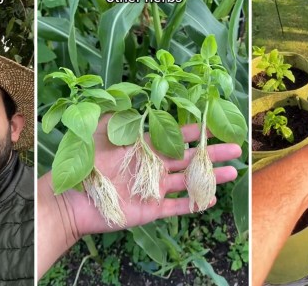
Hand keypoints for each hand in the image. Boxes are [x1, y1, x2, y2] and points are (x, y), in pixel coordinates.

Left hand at [63, 114, 240, 235]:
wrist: (71, 198)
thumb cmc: (85, 163)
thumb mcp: (99, 132)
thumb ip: (117, 116)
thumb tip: (133, 97)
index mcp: (144, 147)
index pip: (176, 138)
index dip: (196, 133)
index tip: (215, 127)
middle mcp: (153, 166)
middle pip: (188, 159)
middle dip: (212, 154)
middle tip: (236, 149)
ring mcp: (152, 189)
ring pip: (187, 182)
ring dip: (209, 178)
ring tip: (232, 173)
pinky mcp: (148, 210)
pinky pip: (174, 207)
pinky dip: (191, 205)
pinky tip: (210, 200)